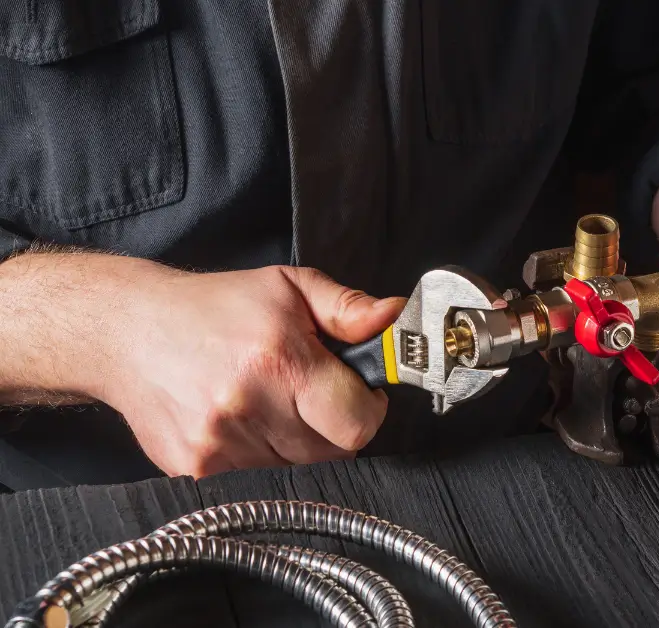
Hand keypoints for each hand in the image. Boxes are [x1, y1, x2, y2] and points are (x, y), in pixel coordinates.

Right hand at [104, 264, 403, 476]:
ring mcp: (217, 443)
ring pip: (294, 463)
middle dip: (332, 420)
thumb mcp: (289, 288)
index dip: (368, 409)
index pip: (357, 423)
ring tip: (266, 394)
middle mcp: (247, 406)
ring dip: (294, 436)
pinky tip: (236, 413)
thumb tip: (396, 319)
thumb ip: (349, 308)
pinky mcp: (195, 467)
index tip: (360, 392)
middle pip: (330, 449)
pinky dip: (257, 449)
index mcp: (279, 360)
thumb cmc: (214, 305)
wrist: (127, 329)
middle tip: (309, 387)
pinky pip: (255, 472)